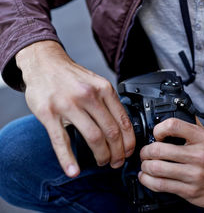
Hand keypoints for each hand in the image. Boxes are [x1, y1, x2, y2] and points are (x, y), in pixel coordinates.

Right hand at [16, 41, 134, 176]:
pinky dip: (68, 159)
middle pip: (111, 132)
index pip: (123, 121)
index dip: (129, 141)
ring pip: (93, 137)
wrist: (44, 62)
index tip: (129, 152)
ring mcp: (68, 105)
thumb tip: (123, 127)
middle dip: (117, 152)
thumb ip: (108, 102)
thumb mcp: (96, 83)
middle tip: (117, 162)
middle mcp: (88, 96)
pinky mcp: (49, 113)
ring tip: (102, 162)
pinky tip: (73, 170)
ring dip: (101, 155)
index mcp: (104, 89)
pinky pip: (61, 141)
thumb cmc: (71, 76)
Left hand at [139, 118, 203, 207]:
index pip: (173, 125)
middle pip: (159, 150)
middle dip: (146, 152)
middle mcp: (198, 155)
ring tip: (145, 166)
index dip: (158, 129)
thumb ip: (190, 130)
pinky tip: (147, 178)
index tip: (156, 135)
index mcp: (202, 138)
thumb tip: (167, 125)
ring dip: (145, 168)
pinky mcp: (190, 191)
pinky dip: (148, 181)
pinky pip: (162, 186)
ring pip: (157, 169)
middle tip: (145, 153)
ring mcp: (194, 174)